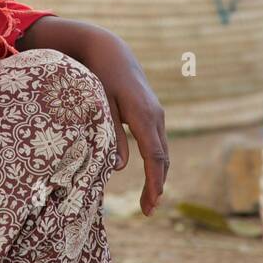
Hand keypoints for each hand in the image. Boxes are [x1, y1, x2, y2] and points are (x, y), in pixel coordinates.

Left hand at [20, 18, 168, 215]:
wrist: (111, 51)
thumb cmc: (100, 77)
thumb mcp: (100, 105)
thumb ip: (111, 136)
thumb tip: (121, 168)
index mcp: (144, 115)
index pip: (155, 156)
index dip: (154, 182)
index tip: (151, 203)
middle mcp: (156, 116)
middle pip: (163, 158)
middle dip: (157, 185)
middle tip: (147, 212)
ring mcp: (157, 114)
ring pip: (162, 151)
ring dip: (158, 176)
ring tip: (148, 202)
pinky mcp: (153, 114)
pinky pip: (158, 143)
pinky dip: (156, 163)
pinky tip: (149, 177)